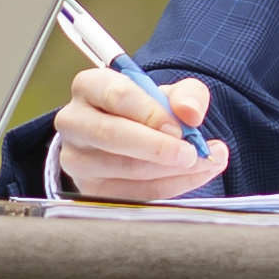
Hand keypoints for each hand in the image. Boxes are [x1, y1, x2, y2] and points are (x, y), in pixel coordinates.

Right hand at [48, 67, 221, 201]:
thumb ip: (188, 95)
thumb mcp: (168, 93)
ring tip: (205, 162)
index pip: (117, 95)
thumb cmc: (145, 111)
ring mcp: (76, 159)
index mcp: (89, 86)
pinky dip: (170, 186)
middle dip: (158, 147)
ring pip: (123, 168)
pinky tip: (192, 175)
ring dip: (171, 170)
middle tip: (192, 154)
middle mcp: (73, 121)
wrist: (126, 139)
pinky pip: (132, 193)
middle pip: (112, 134)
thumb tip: (191, 113)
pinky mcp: (88, 189)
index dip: (151, 113)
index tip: (180, 128)